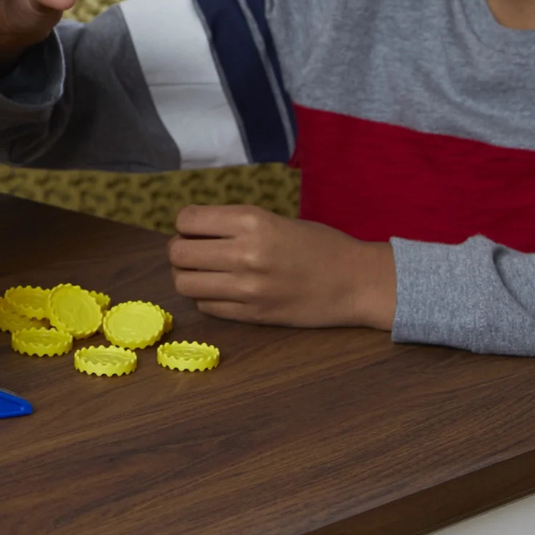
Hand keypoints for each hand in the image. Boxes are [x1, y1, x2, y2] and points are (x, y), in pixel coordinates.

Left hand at [167, 204, 396, 329]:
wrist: (356, 281)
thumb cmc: (316, 244)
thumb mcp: (272, 219)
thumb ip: (231, 224)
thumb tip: (188, 230)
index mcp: (251, 221)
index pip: (186, 220)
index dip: (185, 224)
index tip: (195, 229)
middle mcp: (246, 253)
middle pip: (178, 253)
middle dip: (180, 250)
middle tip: (194, 251)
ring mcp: (248, 288)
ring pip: (185, 284)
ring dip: (187, 276)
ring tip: (204, 273)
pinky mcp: (254, 315)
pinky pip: (207, 307)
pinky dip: (206, 298)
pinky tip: (223, 291)